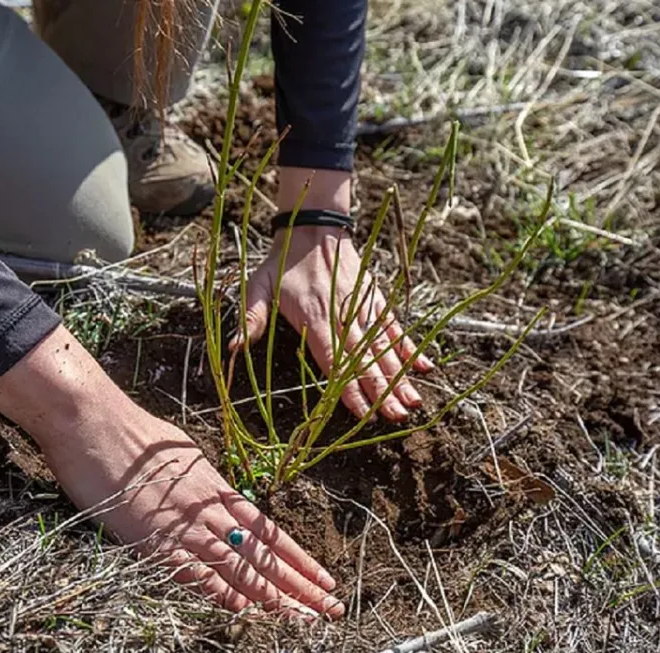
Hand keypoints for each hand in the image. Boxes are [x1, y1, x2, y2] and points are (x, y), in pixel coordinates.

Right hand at [88, 415, 343, 618]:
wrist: (95, 423)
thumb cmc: (135, 434)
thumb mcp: (182, 454)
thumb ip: (202, 481)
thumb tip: (214, 492)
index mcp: (217, 489)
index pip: (269, 532)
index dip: (299, 559)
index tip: (325, 579)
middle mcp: (209, 511)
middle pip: (263, 555)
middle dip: (300, 586)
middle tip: (332, 608)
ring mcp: (183, 526)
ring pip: (238, 568)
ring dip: (272, 598)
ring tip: (304, 619)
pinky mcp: (153, 540)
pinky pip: (193, 572)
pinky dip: (219, 593)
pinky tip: (243, 610)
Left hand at [230, 226, 434, 421]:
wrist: (314, 227)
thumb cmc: (283, 262)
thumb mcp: (259, 286)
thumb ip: (251, 318)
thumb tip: (233, 349)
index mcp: (315, 317)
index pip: (334, 360)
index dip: (350, 388)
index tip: (364, 412)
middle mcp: (343, 315)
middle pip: (366, 359)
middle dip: (383, 391)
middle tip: (397, 418)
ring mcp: (363, 308)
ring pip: (385, 347)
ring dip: (401, 376)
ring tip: (414, 403)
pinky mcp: (376, 300)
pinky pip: (395, 328)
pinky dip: (411, 347)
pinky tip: (426, 367)